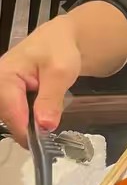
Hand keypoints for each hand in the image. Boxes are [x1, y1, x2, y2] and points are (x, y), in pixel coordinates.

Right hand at [0, 17, 81, 145]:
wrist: (62, 39)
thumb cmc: (61, 50)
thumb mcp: (61, 72)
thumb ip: (51, 99)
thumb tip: (45, 126)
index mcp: (4, 76)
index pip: (10, 110)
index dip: (25, 130)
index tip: (40, 145)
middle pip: (9, 116)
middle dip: (27, 129)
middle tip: (47, 140)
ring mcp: (3, 89)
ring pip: (13, 116)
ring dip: (29, 125)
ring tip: (45, 132)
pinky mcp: (10, 94)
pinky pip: (16, 112)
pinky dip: (29, 119)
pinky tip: (41, 121)